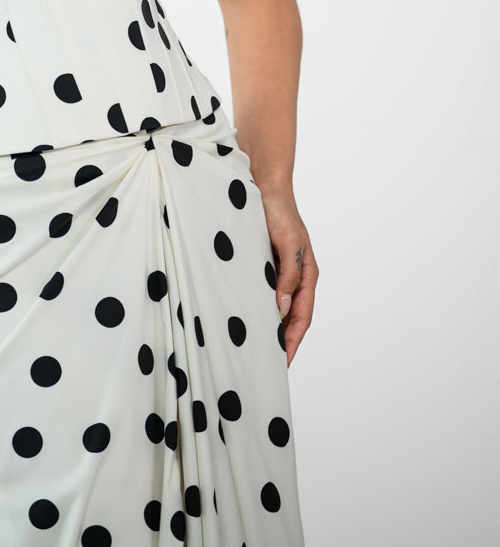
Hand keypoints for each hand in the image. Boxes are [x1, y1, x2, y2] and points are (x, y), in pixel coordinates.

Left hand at [257, 183, 317, 367]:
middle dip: (280, 341)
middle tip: (264, 364)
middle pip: (289, 317)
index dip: (293, 340)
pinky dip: (253, 306)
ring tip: (251, 348)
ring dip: (266, 326)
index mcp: (308, 274)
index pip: (303, 316)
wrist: (262, 182)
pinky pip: (258, 291)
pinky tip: (240, 317)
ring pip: (274, 307)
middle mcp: (294, 277)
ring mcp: (277, 271)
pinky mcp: (260, 264)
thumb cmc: (279, 210)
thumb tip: (283, 308)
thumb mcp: (288, 242)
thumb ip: (288, 274)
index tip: (282, 362)